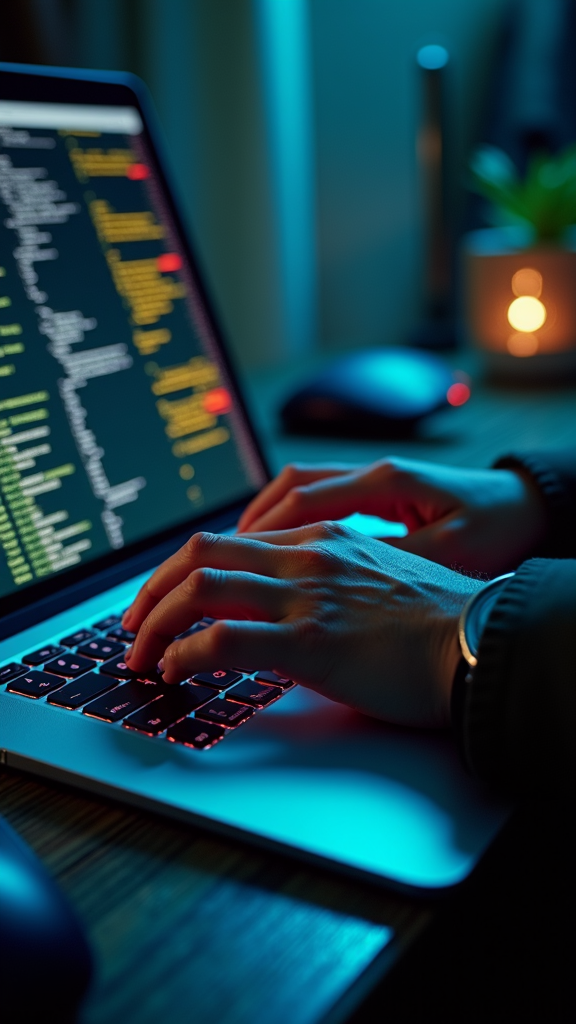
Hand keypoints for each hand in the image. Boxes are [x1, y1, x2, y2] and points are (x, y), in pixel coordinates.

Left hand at [123, 523, 481, 727]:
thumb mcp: (372, 577)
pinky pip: (222, 639)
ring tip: (143, 655)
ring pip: (198, 587)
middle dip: (152, 589)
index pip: (229, 540)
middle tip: (134, 624)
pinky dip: (185, 655)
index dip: (183, 570)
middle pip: (199, 552)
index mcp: (321, 537)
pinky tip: (177, 673)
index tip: (165, 599)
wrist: (476, 641)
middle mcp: (305, 555)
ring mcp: (304, 595)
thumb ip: (324, 579)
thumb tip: (284, 609)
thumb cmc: (432, 621)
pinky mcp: (308, 640)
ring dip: (156, 623)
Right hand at [237, 458, 546, 574]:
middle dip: (247, 521)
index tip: (227, 559)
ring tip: (231, 556)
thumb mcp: (445, 554)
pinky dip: (288, 524)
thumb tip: (333, 585)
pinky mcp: (376, 497)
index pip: (304, 497)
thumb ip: (390, 564)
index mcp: (386, 482)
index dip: (262, 528)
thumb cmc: (494, 528)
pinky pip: (318, 503)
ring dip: (263, 521)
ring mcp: (372, 481)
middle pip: (290, 487)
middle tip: (212, 560)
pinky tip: (275, 553)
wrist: (524, 508)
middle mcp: (372, 474)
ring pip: (299, 491)